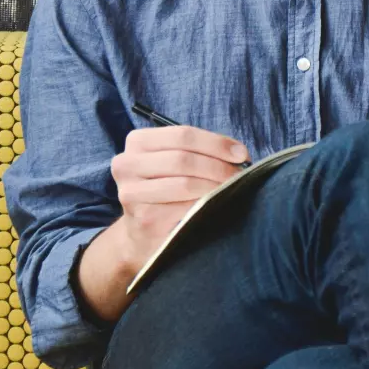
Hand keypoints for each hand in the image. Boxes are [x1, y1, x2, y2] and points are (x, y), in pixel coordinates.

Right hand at [111, 125, 249, 274]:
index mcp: (137, 142)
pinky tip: (218, 205)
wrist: (139, 234)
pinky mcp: (144, 219)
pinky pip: (184, 208)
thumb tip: (238, 152)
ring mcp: (132, 193)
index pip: (182, 134)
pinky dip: (206, 205)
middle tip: (239, 175)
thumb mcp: (172, 162)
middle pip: (184, 159)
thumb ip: (198, 150)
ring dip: (215, 186)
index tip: (241, 153)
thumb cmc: (164, 190)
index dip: (216, 143)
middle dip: (218, 166)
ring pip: (185, 183)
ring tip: (232, 188)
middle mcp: (127, 164)